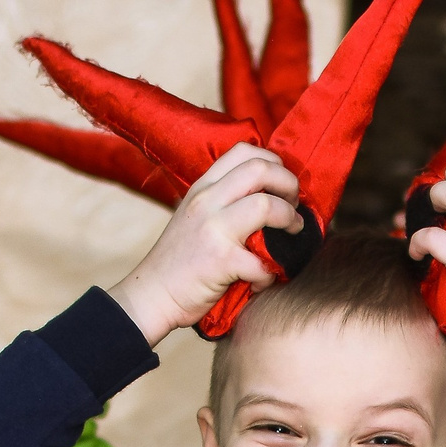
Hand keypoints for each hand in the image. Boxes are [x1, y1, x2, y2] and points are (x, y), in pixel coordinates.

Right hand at [108, 143, 301, 345]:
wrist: (151, 295)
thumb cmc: (179, 260)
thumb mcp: (194, 216)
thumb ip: (222, 201)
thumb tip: (267, 196)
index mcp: (203, 188)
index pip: (244, 151)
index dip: (274, 162)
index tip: (281, 185)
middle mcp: (206, 201)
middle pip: (261, 169)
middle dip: (290, 185)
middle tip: (294, 205)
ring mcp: (213, 229)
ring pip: (266, 205)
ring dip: (289, 219)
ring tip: (292, 232)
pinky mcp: (221, 260)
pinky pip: (262, 261)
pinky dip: (270, 273)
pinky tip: (262, 280)